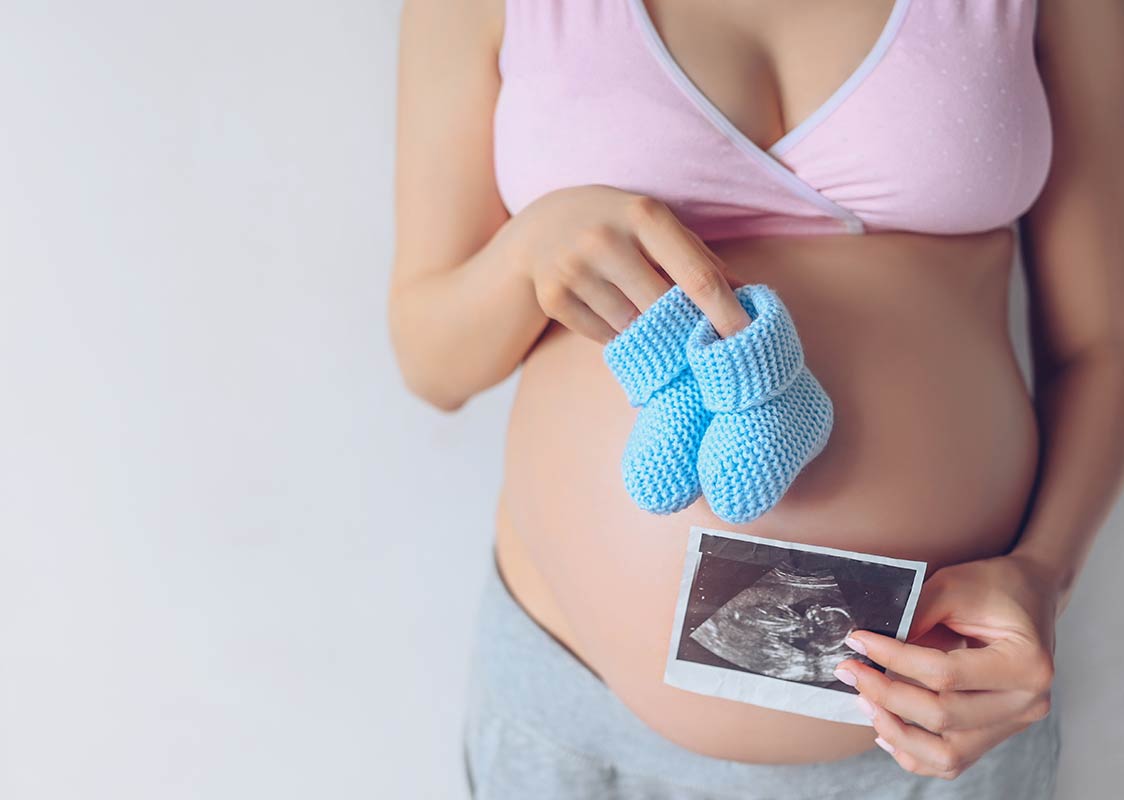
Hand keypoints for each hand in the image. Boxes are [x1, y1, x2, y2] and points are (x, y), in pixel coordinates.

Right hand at [501, 184, 750, 342]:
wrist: (543, 226)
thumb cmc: (619, 225)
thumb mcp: (658, 226)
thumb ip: (702, 259)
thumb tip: (748, 296)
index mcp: (644, 215)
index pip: (696, 275)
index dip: (726, 312)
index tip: (747, 338)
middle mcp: (605, 238)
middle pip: (663, 307)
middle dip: (683, 325)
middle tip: (694, 334)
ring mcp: (573, 269)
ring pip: (631, 327)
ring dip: (646, 329)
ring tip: (639, 309)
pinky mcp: (553, 297)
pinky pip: (602, 337)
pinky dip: (615, 334)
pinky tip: (610, 310)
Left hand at [832, 553, 1058, 779]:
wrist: (1032, 596)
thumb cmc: (994, 587)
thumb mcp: (953, 586)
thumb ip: (915, 616)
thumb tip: (868, 645)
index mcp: (1026, 663)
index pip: (945, 673)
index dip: (893, 659)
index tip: (857, 640)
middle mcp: (1028, 703)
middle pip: (943, 716)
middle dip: (886, 695)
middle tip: (849, 670)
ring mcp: (1015, 724)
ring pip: (947, 755)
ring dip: (896, 733)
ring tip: (864, 701)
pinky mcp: (997, 733)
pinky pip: (951, 761)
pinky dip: (914, 753)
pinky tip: (884, 729)